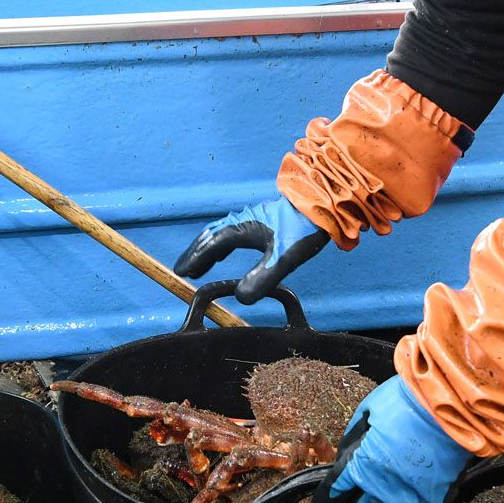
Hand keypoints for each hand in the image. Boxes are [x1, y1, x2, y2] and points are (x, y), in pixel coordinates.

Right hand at [174, 196, 329, 304]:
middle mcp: (241, 221)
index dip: (195, 259)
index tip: (181, 272)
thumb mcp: (283, 258)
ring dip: (206, 249)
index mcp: (241, 229)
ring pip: (219, 233)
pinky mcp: (260, 220)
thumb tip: (240, 298)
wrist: (322, 204)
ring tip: (197, 266)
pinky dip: (220, 244)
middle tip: (182, 270)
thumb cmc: (302, 230)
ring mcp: (250, 219)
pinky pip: (230, 232)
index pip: (211, 245)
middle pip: (210, 237)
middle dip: (195, 253)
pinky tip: (223, 252)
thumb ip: (261, 278)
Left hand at [316, 376, 470, 502]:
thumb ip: (354, 433)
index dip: (331, 495)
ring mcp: (411, 495)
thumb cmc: (407, 401)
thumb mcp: (369, 409)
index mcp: (363, 465)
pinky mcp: (436, 498)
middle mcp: (383, 487)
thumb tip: (346, 448)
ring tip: (387, 500)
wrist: (450, 404)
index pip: (338, 489)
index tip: (328, 500)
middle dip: (360, 501)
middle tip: (360, 498)